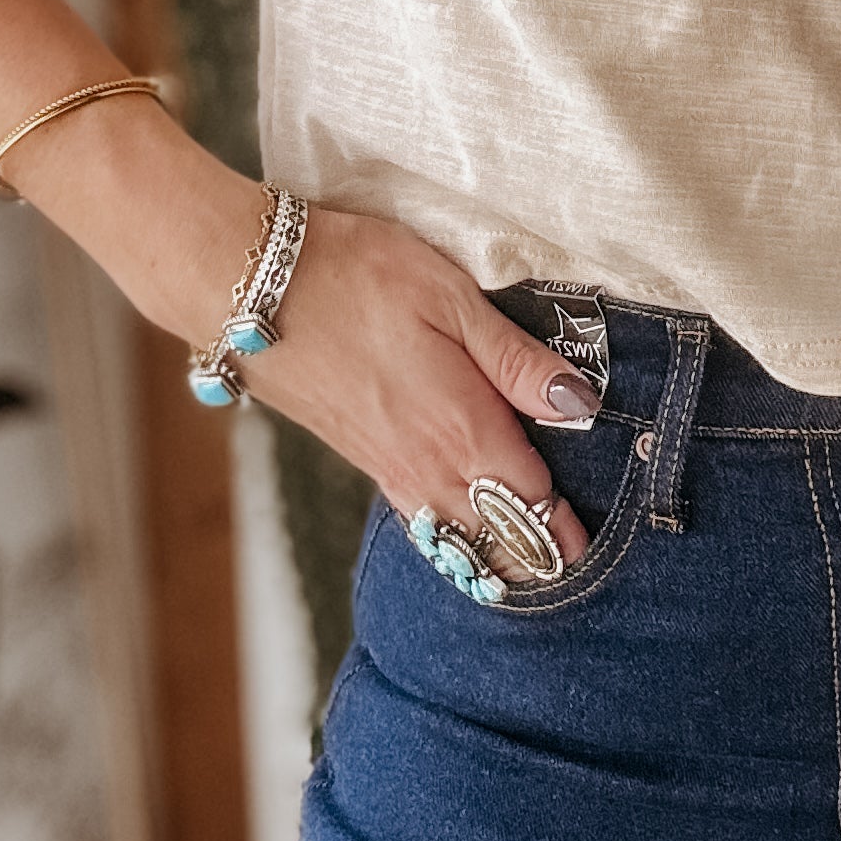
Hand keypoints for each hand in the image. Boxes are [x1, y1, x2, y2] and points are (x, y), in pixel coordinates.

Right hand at [237, 205, 597, 569]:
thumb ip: (516, 360)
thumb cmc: (356, 275)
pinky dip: (445, 537)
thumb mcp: (451, 298)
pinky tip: (453, 531)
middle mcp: (426, 462)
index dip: (562, 528)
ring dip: (488, 554)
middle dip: (532, 553)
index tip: (587, 549)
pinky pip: (414, 517)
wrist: (253, 287)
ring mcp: (386, 465)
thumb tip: (579, 404)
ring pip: (449, 535)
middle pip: (491, 533)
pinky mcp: (359, 456)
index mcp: (462, 426)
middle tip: (567, 565)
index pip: (528, 501)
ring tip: (523, 565)